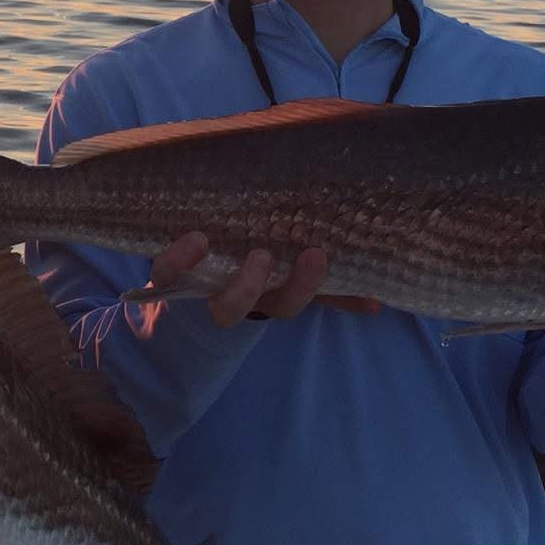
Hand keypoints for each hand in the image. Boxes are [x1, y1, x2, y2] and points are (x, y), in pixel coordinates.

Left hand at [150, 233, 380, 328]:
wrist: (187, 279)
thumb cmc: (253, 269)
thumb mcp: (290, 276)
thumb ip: (333, 288)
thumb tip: (377, 303)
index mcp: (266, 295)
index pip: (288, 302)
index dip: (302, 284)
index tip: (318, 254)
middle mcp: (234, 297)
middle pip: (246, 306)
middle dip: (256, 287)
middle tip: (267, 255)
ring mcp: (201, 287)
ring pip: (208, 299)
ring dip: (217, 278)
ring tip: (219, 244)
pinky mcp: (169, 273)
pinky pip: (167, 271)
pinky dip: (177, 258)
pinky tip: (193, 238)